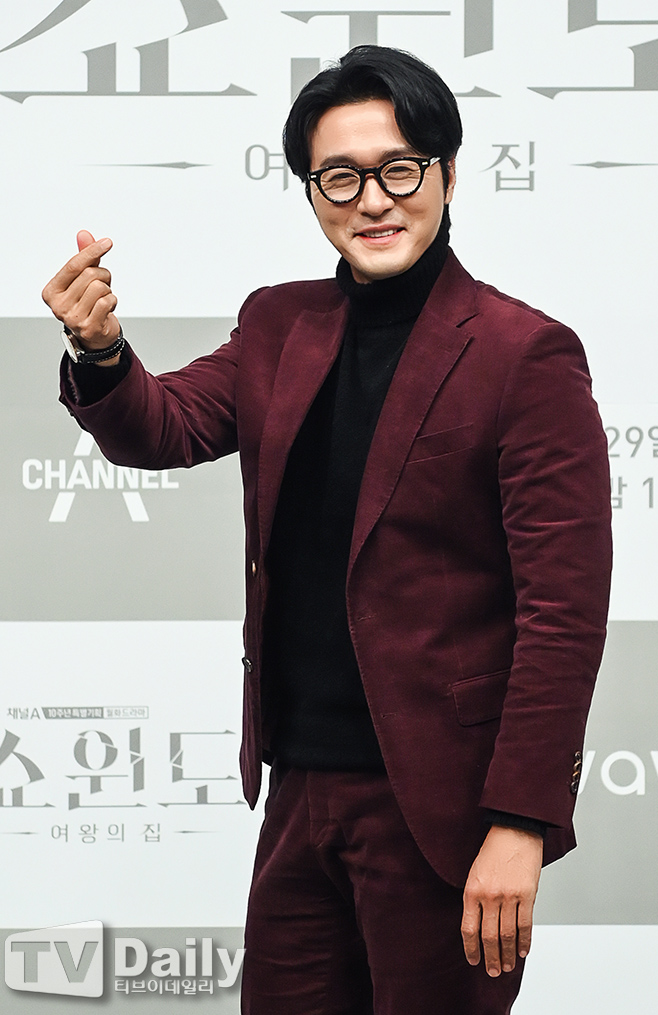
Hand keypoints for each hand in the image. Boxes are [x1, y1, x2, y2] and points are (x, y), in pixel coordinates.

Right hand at [42, 230, 120, 354]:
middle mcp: (58, 306)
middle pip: (89, 275)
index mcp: (51, 291)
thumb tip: (84, 234)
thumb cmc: (88, 305)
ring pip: (100, 287)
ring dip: (108, 290)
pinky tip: (107, 309)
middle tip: (102, 286)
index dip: (92, 251)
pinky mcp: (89, 327)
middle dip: (103, 276)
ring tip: (103, 299)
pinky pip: (107, 302)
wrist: (95, 337)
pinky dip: (112, 302)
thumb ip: (84, 258)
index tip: (107, 242)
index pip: (73, 265)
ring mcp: (73, 318)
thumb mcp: (84, 279)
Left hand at [461, 825, 542, 976]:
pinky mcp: (527, 895)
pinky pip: (525, 924)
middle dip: (491, 958)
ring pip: (507, 935)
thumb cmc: (493, 850)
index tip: (474, 961)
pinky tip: (522, 952)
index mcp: (471, 891)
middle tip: (493, 972)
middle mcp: (489, 896)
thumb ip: (475, 899)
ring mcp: (508, 896)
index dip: (471, 949)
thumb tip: (478, 926)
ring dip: (507, 955)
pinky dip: (524, 941)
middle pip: (489, 936)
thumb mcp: (475, 873)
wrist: (514, 831)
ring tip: (507, 967)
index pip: (468, 929)